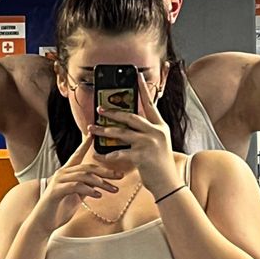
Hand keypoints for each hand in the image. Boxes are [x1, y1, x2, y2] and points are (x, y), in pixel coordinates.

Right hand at [29, 135, 123, 234]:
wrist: (43, 223)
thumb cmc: (59, 210)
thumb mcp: (76, 196)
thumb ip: (86, 187)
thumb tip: (100, 182)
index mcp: (66, 173)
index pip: (77, 155)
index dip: (85, 144)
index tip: (93, 134)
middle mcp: (62, 174)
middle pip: (87, 167)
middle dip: (105, 171)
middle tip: (120, 176)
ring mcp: (58, 182)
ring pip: (83, 176)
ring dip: (101, 183)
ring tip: (113, 189)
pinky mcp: (56, 191)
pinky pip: (75, 186)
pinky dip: (88, 190)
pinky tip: (98, 195)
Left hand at [87, 74, 180, 197]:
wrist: (168, 183)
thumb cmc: (159, 164)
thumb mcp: (158, 143)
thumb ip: (147, 131)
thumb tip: (129, 121)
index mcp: (160, 126)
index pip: (149, 104)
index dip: (143, 88)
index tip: (136, 75)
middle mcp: (156, 132)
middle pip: (130, 116)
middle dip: (112, 112)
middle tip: (99, 109)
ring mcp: (149, 143)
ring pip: (121, 133)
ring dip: (104, 131)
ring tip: (92, 129)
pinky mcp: (142, 156)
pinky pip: (119, 152)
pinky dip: (107, 154)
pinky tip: (99, 155)